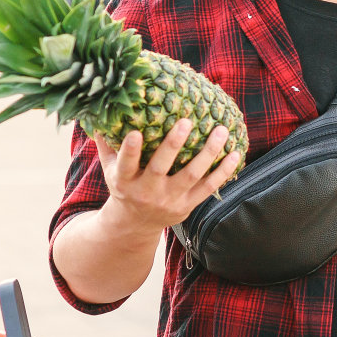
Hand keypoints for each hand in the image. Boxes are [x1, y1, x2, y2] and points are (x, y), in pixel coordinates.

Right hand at [94, 119, 242, 234]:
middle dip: (173, 144)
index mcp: (124, 181)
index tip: (135, 132)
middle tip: (186, 121)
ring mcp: (170, 199)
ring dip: (208, 152)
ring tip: (221, 130)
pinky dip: (223, 170)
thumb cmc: (124, 186)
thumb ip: (107, 143)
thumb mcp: (110, 169)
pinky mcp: (188, 205)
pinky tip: (235, 153)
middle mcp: (147, 191)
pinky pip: (209, 187)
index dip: (130, 150)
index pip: (125, 165)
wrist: (136, 223)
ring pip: (192, 175)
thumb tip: (100, 112)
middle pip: (161, 167)